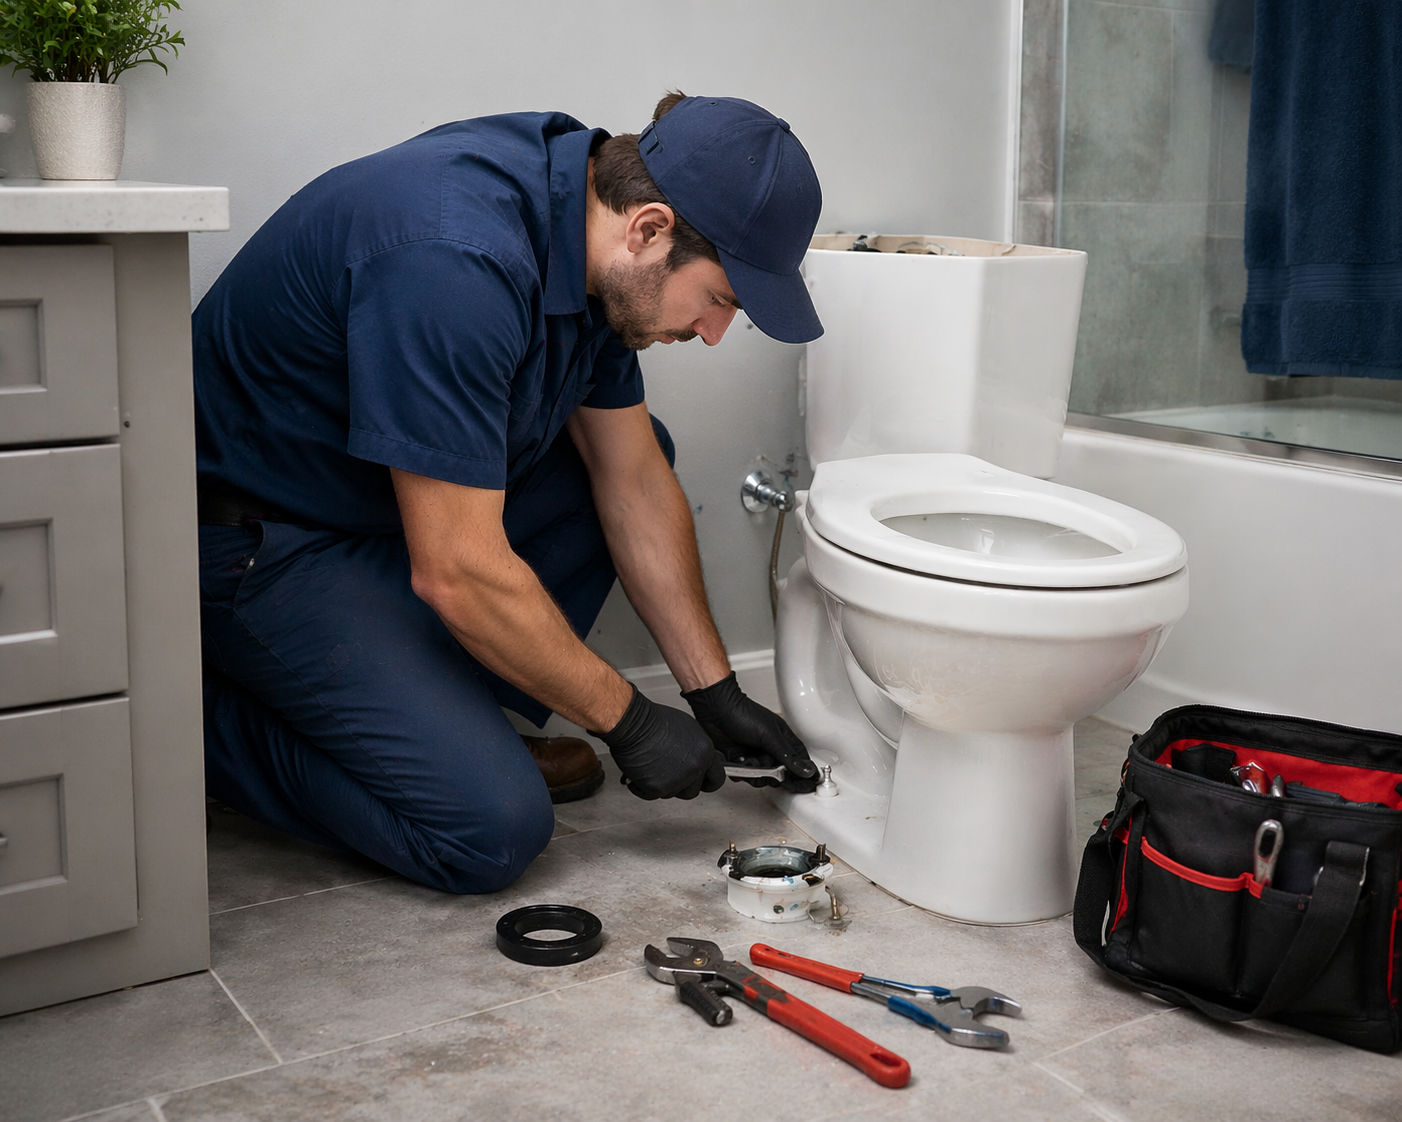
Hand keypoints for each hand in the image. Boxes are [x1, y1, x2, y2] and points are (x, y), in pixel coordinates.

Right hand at [594, 685, 726, 799]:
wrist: (632, 723)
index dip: (707, 782)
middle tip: (667, 775)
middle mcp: (695, 767)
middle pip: (692, 791)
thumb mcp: (687, 730)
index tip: (701, 784)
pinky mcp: (658, 788)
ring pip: (671, 794)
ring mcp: (677, 779)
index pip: (717, 778)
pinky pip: (650, 796)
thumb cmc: (653, 721)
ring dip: (661, 785)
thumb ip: (696, 750)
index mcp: (705, 752)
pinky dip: (641, 787)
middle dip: (680, 786)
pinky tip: (638, 773)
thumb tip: (697, 760)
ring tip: (650, 767)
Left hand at [682, 673, 817, 792]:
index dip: (802, 775)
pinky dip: (741, 772)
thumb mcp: (769, 735)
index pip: (800, 762)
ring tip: (747, 761)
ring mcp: (756, 754)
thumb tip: (806, 771)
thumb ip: (787, 756)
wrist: (715, 710)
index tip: (800, 785)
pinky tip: (737, 762)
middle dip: (772, 774)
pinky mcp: (740, 759)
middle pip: (780, 774)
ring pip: (762, 776)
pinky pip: (746, 774)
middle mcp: (771, 748)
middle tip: (764, 766)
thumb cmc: (742, 713)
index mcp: (783, 739)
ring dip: (754, 772)